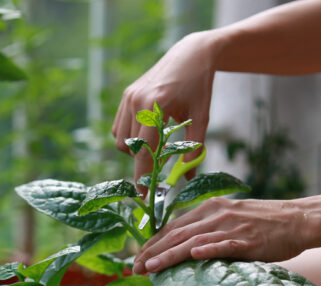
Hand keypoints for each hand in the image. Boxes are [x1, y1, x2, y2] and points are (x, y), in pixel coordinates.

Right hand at [112, 31, 216, 191]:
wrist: (191, 54)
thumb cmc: (200, 86)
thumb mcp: (202, 116)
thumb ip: (194, 148)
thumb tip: (188, 178)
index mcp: (156, 106)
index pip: (144, 151)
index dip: (142, 177)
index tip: (143, 196)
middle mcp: (137, 101)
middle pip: (130, 149)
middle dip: (143, 161)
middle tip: (162, 160)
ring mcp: (128, 97)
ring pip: (120, 140)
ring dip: (135, 150)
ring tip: (156, 143)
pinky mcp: (126, 95)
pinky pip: (118, 128)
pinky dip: (129, 137)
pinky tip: (147, 132)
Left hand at [132, 196, 307, 273]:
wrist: (299, 218)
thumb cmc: (263, 224)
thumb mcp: (228, 219)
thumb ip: (206, 231)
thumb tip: (184, 249)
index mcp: (208, 209)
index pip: (172, 227)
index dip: (152, 243)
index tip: (137, 258)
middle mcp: (216, 215)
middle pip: (176, 234)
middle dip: (153, 252)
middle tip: (135, 268)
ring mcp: (231, 227)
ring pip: (194, 241)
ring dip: (170, 255)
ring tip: (152, 268)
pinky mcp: (248, 240)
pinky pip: (225, 245)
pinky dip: (209, 249)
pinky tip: (193, 256)